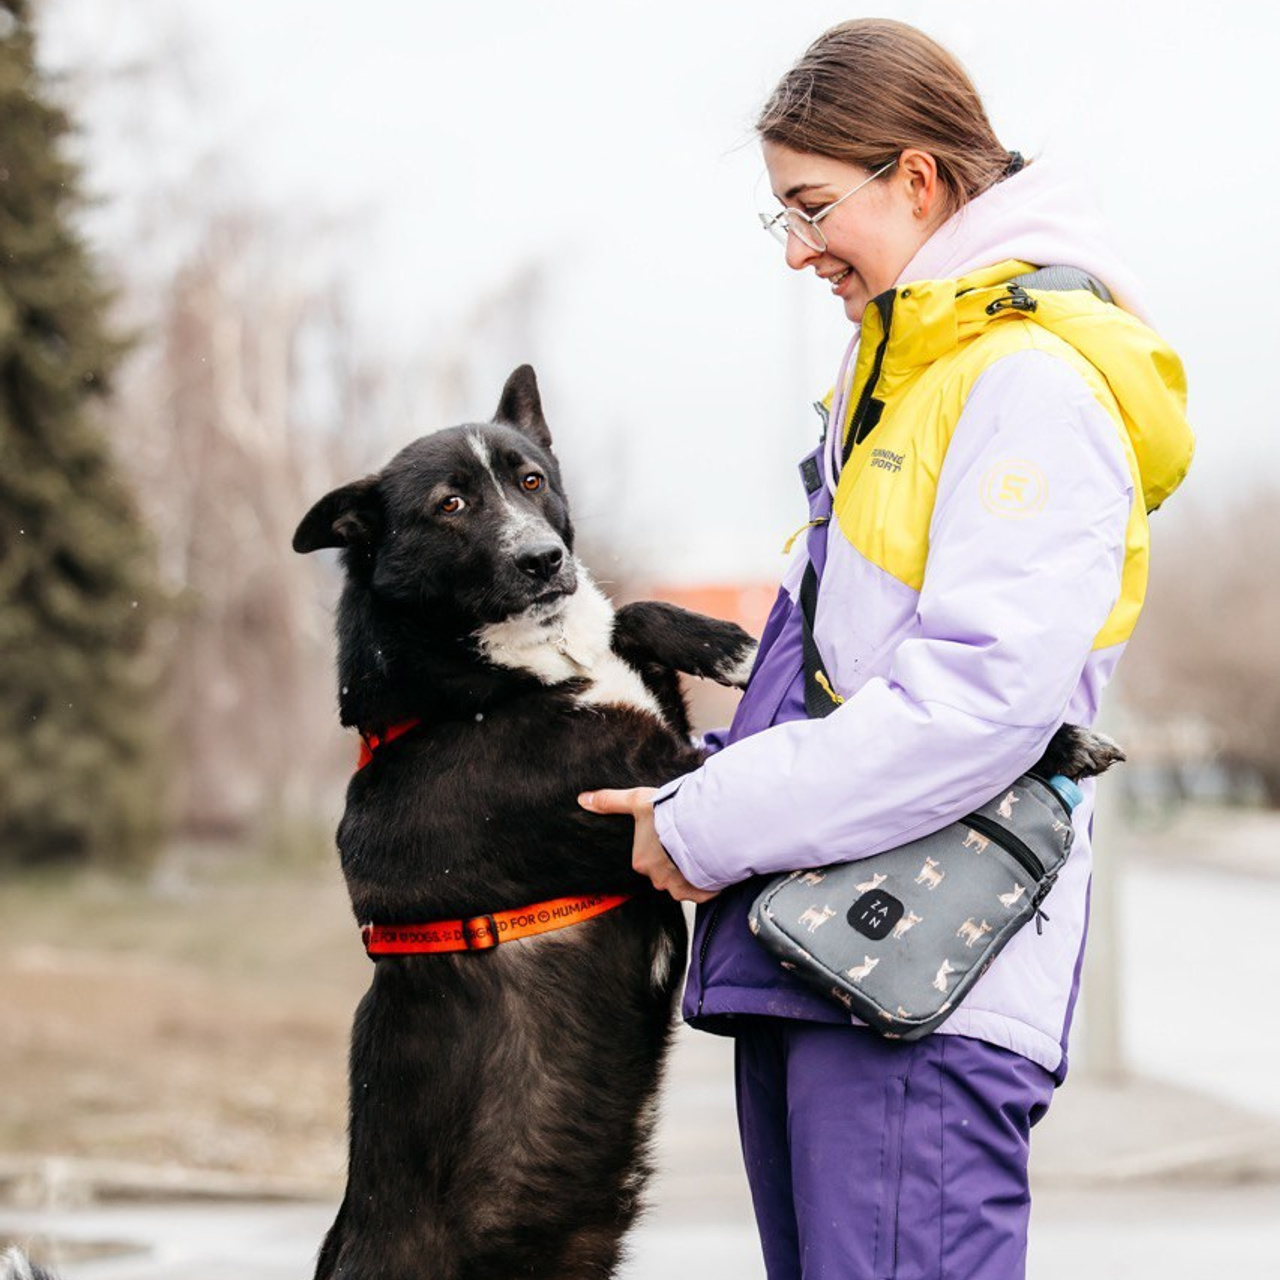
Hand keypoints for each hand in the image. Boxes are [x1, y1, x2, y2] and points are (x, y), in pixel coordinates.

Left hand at [578, 787, 717, 903]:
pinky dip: (707, 881)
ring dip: (691, 871)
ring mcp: (680, 888)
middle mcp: (658, 879)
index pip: (647, 858)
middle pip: (664, 872)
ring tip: (700, 851)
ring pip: (684, 883)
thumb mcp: (637, 801)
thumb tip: (583, 800)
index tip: (669, 835)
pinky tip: (711, 864)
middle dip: (673, 861)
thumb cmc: (671, 814)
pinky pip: (703, 891)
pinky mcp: (701, 893)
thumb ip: (611, 801)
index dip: (659, 846)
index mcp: (642, 861)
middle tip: (685, 841)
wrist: (705, 825)